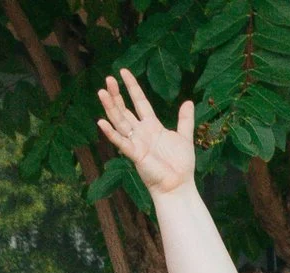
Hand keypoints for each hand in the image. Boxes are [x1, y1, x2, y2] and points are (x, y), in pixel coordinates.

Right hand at [95, 70, 196, 198]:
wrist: (179, 184)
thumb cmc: (181, 164)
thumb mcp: (184, 137)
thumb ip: (185, 120)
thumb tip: (188, 101)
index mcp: (152, 126)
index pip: (139, 102)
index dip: (132, 87)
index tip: (123, 71)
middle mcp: (141, 132)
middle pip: (124, 109)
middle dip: (116, 94)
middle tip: (108, 79)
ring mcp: (136, 142)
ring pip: (119, 121)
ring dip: (110, 107)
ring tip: (102, 92)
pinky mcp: (135, 154)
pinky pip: (121, 142)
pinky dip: (111, 133)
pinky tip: (102, 122)